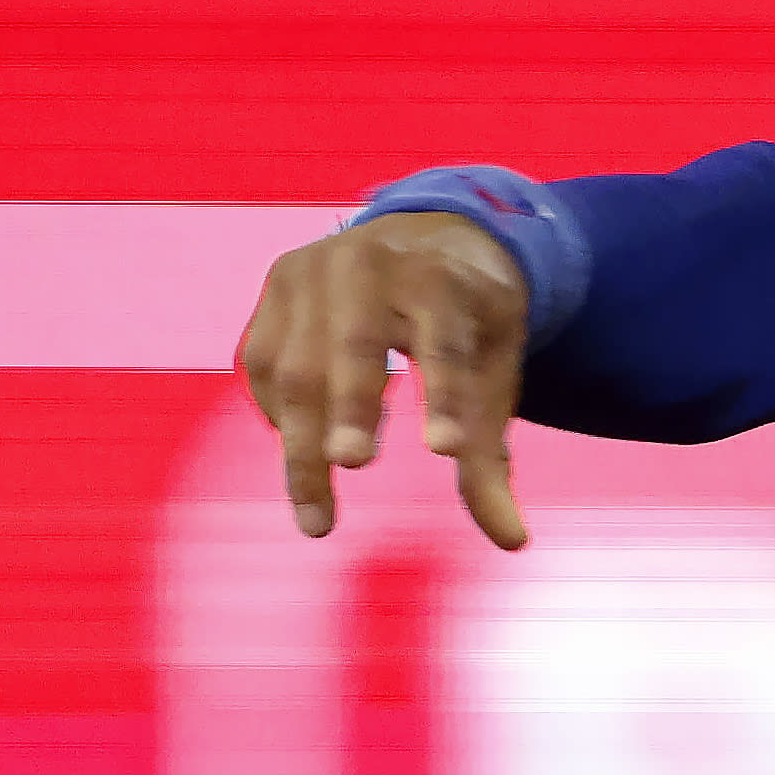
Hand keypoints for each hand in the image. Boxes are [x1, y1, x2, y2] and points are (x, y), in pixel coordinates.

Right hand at [238, 211, 533, 547]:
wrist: (427, 232)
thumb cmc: (467, 314)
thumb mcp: (495, 366)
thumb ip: (490, 451)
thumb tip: (511, 541)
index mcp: (442, 276)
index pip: (446, 341)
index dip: (447, 395)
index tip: (448, 452)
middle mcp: (372, 263)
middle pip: (355, 343)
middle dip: (351, 407)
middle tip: (354, 465)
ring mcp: (314, 270)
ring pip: (296, 365)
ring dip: (301, 446)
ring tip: (320, 519)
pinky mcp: (276, 287)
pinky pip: (263, 362)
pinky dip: (276, 415)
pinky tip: (298, 454)